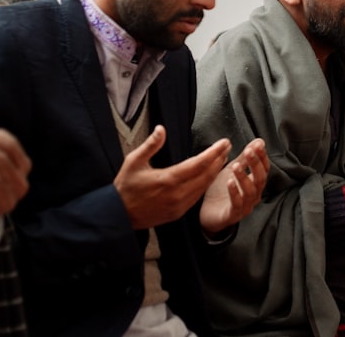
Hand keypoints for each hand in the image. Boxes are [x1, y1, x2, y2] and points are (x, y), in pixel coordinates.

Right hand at [114, 125, 230, 229]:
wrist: (119, 215)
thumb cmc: (126, 187)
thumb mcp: (133, 161)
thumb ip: (150, 145)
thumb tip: (161, 129)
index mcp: (168, 179)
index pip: (199, 163)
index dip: (214, 152)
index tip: (224, 142)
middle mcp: (177, 194)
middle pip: (206, 175)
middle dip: (219, 159)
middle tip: (226, 147)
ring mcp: (179, 205)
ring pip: (204, 186)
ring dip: (215, 171)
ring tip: (221, 158)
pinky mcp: (178, 213)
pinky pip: (197, 196)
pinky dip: (206, 184)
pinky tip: (209, 175)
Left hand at [199, 138, 269, 236]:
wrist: (207, 214)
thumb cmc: (221, 191)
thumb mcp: (232, 170)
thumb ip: (244, 158)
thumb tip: (259, 141)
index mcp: (255, 184)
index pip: (265, 169)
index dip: (262, 157)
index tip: (258, 145)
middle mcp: (254, 196)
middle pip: (260, 179)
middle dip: (255, 164)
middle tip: (249, 151)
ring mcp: (245, 207)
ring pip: (250, 192)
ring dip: (244, 177)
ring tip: (236, 165)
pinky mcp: (233, 215)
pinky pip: (236, 204)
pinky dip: (234, 192)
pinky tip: (229, 182)